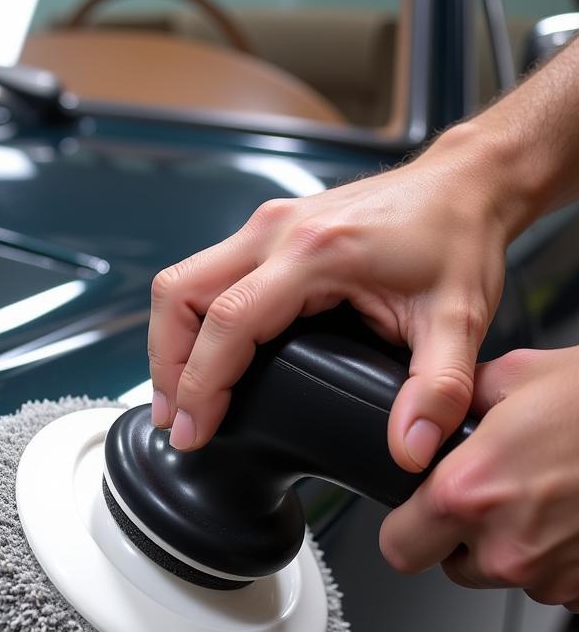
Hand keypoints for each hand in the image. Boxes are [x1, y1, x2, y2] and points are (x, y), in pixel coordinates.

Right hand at [148, 124, 516, 470]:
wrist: (465, 183)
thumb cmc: (457, 238)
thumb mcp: (459, 320)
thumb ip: (438, 389)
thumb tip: (410, 448)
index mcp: (315, 253)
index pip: (227, 322)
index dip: (200, 384)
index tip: (192, 431)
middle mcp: (276, 231)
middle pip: (179, 295)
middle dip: (166, 364)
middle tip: (176, 420)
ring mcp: (265, 226)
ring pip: (180, 282)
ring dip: (169, 342)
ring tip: (179, 397)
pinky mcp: (265, 231)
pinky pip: (202, 274)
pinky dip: (189, 321)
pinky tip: (202, 356)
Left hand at [381, 347, 578, 609]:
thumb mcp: (513, 377)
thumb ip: (456, 405)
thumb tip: (431, 412)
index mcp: (467, 494)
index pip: (396, 548)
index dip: (404, 527)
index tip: (414, 511)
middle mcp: (504, 546)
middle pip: (447, 567)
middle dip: (455, 538)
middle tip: (486, 497)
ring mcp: (550, 575)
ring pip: (502, 574)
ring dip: (510, 544)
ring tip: (542, 493)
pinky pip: (550, 580)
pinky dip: (554, 554)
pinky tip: (570, 513)